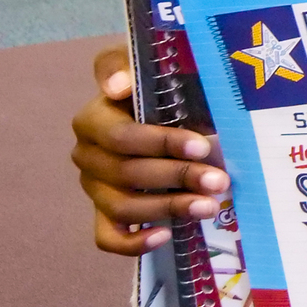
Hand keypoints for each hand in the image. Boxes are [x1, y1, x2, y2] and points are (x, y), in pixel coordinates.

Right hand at [70, 45, 227, 255]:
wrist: (155, 105)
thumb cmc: (152, 84)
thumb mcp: (139, 64)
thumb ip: (121, 65)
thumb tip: (116, 86)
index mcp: (92, 120)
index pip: (122, 137)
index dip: (162, 143)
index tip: (203, 145)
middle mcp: (87, 156)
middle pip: (127, 174)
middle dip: (177, 178)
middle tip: (218, 181)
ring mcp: (94, 188)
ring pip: (123, 207)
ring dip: (167, 209)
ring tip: (208, 206)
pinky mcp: (104, 213)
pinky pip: (107, 237)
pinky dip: (133, 243)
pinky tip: (165, 236)